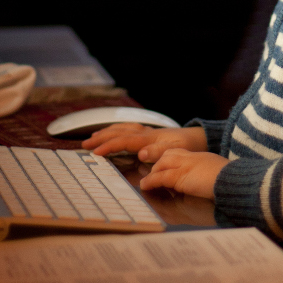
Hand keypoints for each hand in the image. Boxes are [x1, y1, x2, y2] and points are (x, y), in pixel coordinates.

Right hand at [84, 124, 205, 161]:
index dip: (109, 146)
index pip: (124, 141)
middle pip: (119, 133)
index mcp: (150, 139)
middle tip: (85, 145)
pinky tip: (111, 133)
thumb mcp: (176, 151)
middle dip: (101, 138)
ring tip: (92, 138)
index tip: (95, 152)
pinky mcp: (149, 134)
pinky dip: (116, 131)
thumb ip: (159, 152)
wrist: (198, 138)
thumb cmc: (187, 146)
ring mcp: (147, 132)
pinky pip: (128, 130)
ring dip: (106, 133)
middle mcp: (146, 133)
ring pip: (122, 129)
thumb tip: (141, 153)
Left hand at [139, 149, 228, 198]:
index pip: (180, 154)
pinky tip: (145, 186)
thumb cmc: (231, 182)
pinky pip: (160, 177)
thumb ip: (208, 176)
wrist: (234, 181)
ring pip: (161, 165)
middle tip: (151, 175)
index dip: (170, 160)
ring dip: (152, 173)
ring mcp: (185, 165)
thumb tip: (209, 184)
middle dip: (158, 164)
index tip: (163, 168)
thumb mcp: (218, 175)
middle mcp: (192, 158)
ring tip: (145, 183)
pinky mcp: (180, 176)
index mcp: (202, 158)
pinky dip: (151, 181)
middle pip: (168, 155)